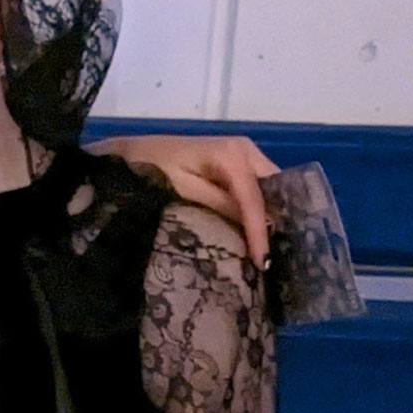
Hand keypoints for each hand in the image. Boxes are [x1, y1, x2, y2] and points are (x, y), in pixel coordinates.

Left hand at [96, 133, 276, 268]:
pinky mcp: (237, 161)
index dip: (259, 231)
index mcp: (232, 154)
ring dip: (270, 215)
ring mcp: (243, 153)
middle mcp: (245, 150)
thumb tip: (255, 225)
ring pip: (267, 188)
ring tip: (273, 248)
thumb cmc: (153, 170)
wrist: (134, 153)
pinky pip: (256, 186)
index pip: (254, 198)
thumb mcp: (184, 190)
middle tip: (278, 255)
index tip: (262, 262)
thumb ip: (220, 205)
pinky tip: (261, 231)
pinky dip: (259, 207)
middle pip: (271, 189)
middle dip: (276, 221)